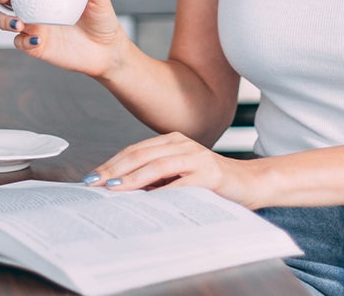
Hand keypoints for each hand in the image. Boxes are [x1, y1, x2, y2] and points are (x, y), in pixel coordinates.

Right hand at [0, 0, 130, 77]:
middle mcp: (35, 9)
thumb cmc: (101, 21)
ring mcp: (35, 28)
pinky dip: (24, 41)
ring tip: (19, 22)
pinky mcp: (38, 46)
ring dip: (5, 20)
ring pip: (6, 22)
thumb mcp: (100, 0)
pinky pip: (22, 43)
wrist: (108, 50)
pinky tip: (36, 39)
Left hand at [84, 132, 272, 208]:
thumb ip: (156, 179)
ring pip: (156, 165)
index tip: (93, 177)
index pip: (135, 150)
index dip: (112, 163)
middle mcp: (183, 145)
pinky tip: (146, 201)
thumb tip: (120, 191)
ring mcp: (196, 158)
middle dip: (114, 170)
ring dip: (132, 178)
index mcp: (173, 142)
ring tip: (113, 189)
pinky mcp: (208, 175)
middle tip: (94, 183)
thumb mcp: (178, 178)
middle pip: (140, 155)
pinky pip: (179, 184)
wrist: (250, 184)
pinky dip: (160, 193)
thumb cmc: (212, 185)